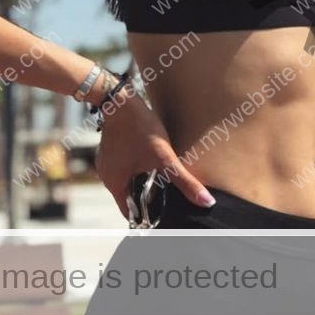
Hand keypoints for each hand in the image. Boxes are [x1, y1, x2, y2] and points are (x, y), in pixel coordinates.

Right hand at [95, 84, 215, 216]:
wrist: (120, 99)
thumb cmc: (139, 128)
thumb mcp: (164, 157)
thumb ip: (184, 181)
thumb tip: (206, 202)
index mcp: (115, 184)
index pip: (131, 213)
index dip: (148, 216)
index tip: (165, 215)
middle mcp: (108, 176)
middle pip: (131, 197)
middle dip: (149, 197)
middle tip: (169, 196)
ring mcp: (108, 161)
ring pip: (130, 179)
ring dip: (145, 180)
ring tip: (163, 177)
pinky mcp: (113, 148)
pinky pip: (127, 166)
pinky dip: (140, 167)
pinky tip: (153, 160)